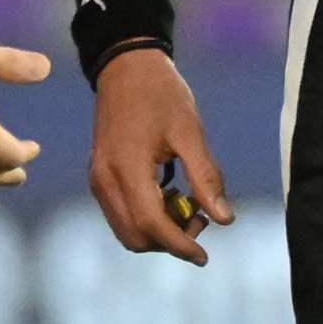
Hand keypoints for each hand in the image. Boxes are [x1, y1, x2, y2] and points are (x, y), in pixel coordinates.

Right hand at [88, 47, 230, 262]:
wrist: (126, 67)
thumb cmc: (162, 94)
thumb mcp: (191, 133)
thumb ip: (206, 177)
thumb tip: (224, 219)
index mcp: (126, 168)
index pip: (152, 225)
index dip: (180, 246)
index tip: (204, 256)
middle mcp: (104, 180)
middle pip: (135, 237)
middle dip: (169, 240)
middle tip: (200, 219)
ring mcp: (98, 179)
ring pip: (125, 230)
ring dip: (157, 231)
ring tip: (186, 204)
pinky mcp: (99, 176)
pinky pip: (120, 214)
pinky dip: (146, 217)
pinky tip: (169, 194)